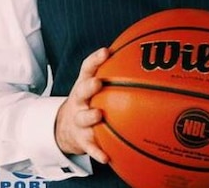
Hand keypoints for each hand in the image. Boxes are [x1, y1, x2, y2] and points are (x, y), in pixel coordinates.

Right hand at [54, 47, 109, 163]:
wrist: (65, 128)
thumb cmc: (89, 102)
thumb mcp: (93, 87)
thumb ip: (114, 74)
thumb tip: (144, 59)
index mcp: (84, 86)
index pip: (87, 69)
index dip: (95, 59)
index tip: (106, 51)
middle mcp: (79, 102)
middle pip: (81, 92)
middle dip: (88, 87)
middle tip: (97, 83)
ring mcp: (79, 121)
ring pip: (82, 119)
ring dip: (90, 117)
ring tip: (98, 115)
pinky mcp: (82, 140)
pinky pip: (90, 147)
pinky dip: (97, 152)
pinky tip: (106, 157)